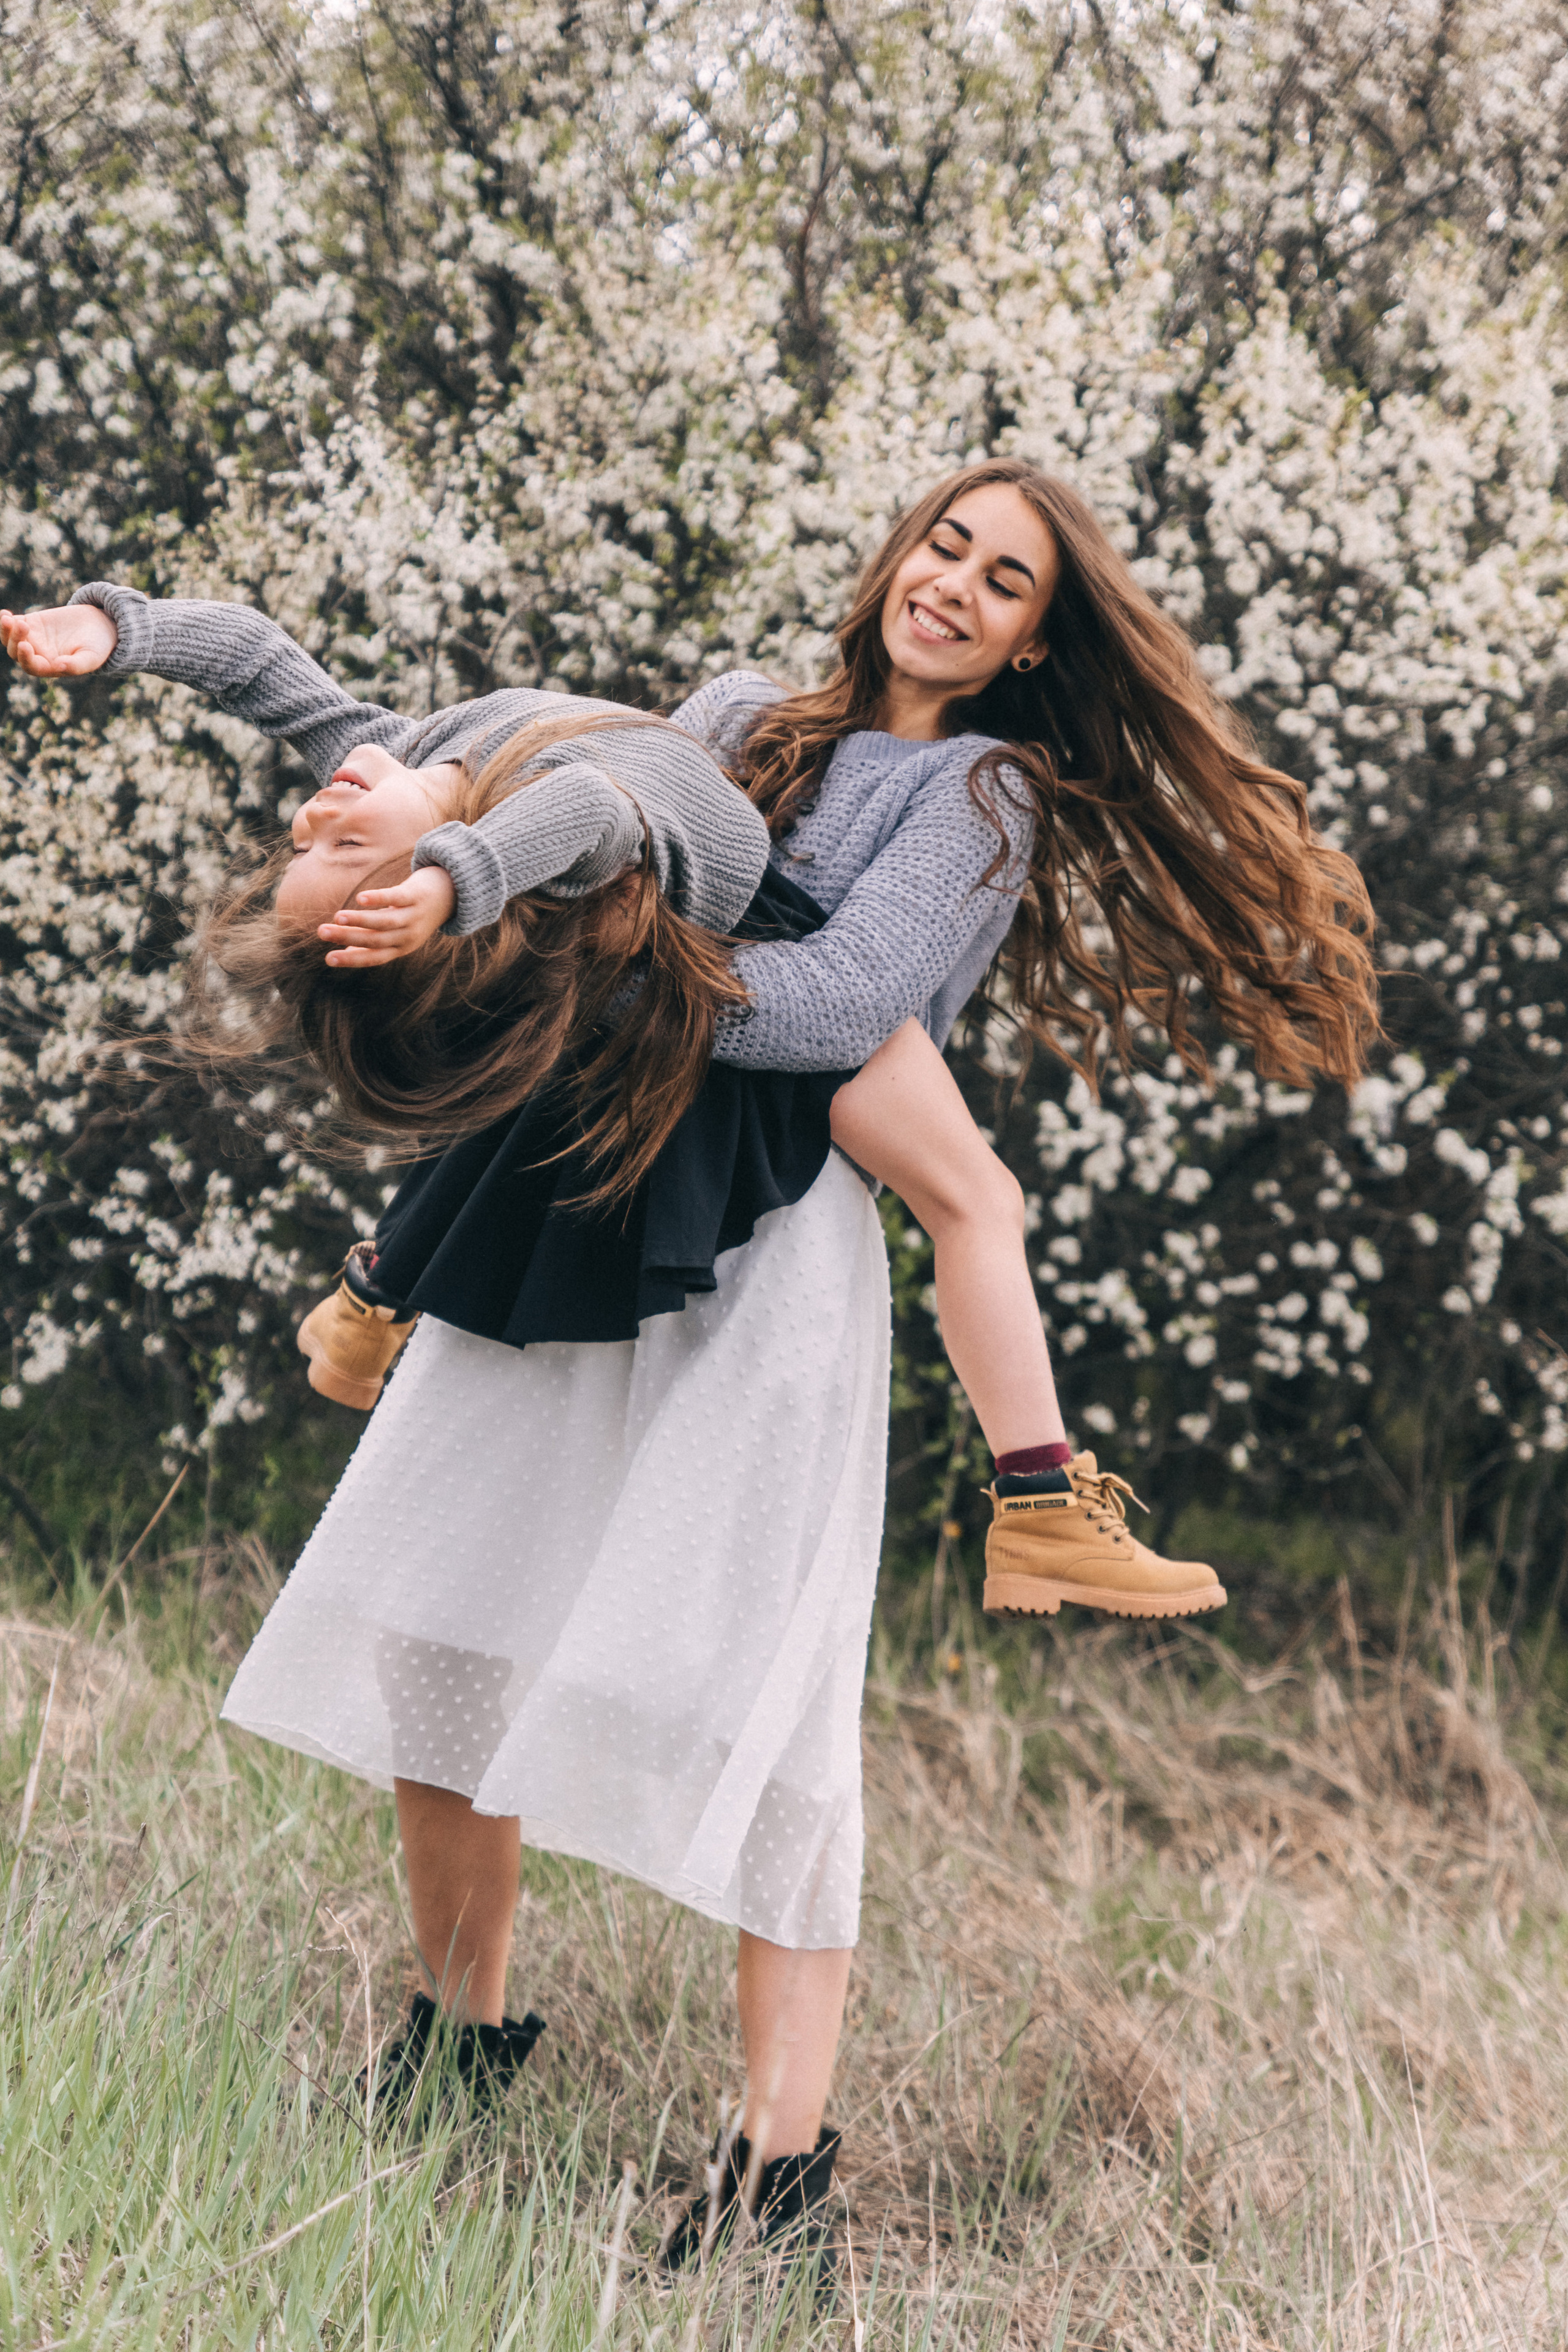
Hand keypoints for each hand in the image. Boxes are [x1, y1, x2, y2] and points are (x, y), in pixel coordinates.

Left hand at [0, 602, 117, 676]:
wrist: (99, 626)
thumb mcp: (90, 657)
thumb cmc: (98, 646)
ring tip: (8, 618)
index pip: (32, 667)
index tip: (25, 645)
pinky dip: (7, 619)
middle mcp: (38, 655)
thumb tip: (58, 667)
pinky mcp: (32, 623)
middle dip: (15, 639)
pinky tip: (6, 614)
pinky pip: (14, 623)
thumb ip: (75, 665)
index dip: (25, 658)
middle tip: (23, 625)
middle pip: (16, 652)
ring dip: (6, 630)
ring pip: (10, 638)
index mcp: (51, 667)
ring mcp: (33, 639)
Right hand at [318, 864, 457, 967]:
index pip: (374, 957)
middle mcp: (408, 935)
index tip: (328, 959)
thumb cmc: (415, 914)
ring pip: (384, 922)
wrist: (450, 893)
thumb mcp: (397, 932)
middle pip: (375, 939)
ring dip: (360, 920)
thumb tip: (346, 952)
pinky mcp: (416, 896)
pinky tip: (360, 898)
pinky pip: (396, 899)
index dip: (352, 959)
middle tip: (322, 933)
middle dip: (347, 937)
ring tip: (337, 917)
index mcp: (401, 947)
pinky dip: (379, 899)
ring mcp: (413, 916)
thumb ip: (374, 941)